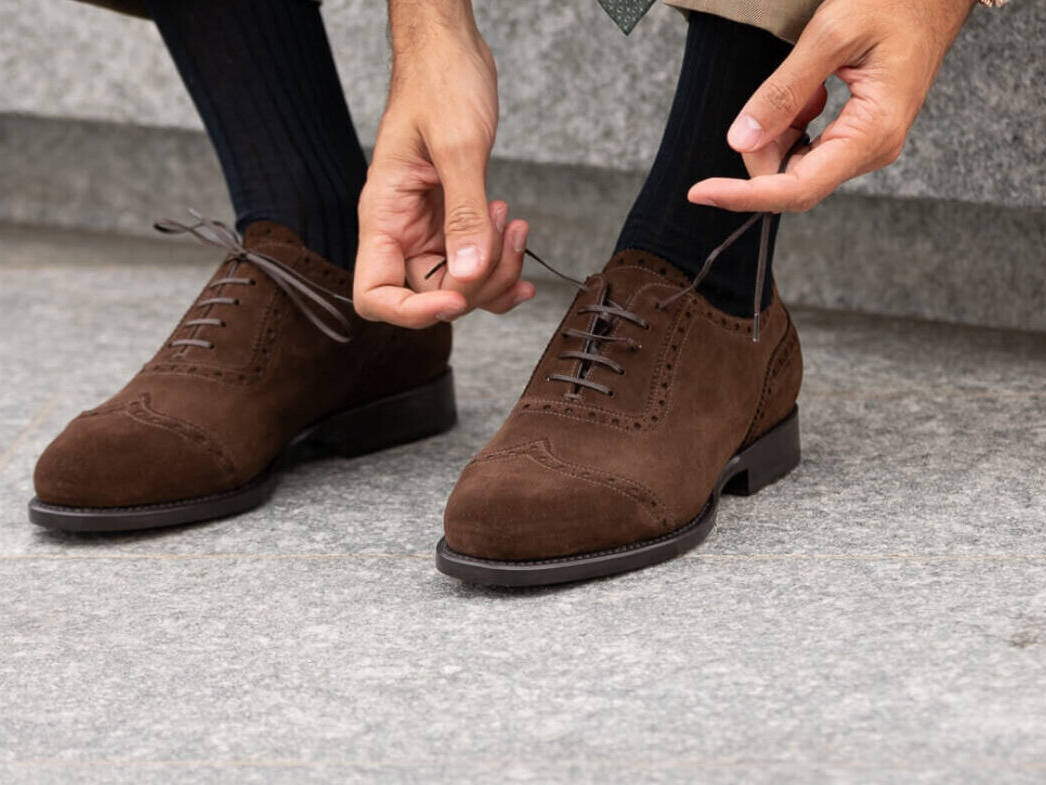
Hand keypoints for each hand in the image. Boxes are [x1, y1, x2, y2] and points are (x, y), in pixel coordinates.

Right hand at [354, 7, 532, 327]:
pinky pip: (473, 263)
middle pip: (430, 293)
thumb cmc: (439, 83)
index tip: (457, 294)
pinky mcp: (453, 220)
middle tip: (504, 236)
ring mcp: (427, 228)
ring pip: (459, 282)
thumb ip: (463, 213)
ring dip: (495, 270)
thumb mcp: (457, 147)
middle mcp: (400, 230)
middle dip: (476, 281)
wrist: (452, 53)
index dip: (415, 310)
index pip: (375, 294)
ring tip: (514, 224)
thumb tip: (467, 272)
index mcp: (382, 215)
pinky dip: (501, 266)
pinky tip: (520, 247)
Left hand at [688, 0, 973, 212]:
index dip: (744, 195)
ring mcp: (866, 144)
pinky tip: (807, 91)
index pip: (797, 188)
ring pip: (796, 164)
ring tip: (799, 83)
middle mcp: (872, 149)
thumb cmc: (897, 1)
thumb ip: (784, 92)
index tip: (701, 192)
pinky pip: (809, 146)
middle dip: (761, 152)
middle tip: (756, 106)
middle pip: (792, 180)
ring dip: (777, 133)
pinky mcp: (858, 134)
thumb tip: (742, 140)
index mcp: (873, 132)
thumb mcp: (832, 35)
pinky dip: (791, 124)